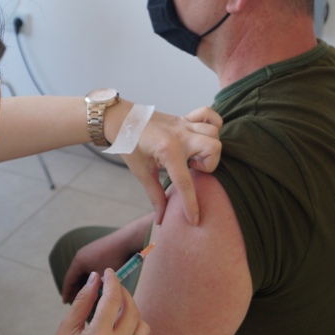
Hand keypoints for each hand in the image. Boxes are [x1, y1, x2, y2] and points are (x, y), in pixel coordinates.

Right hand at [0, 270, 149, 334]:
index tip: (108, 272)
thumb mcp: (65, 329)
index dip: (112, 282)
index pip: (112, 300)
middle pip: (131, 310)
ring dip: (132, 310)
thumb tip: (95, 279)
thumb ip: (83, 302)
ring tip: (116, 306)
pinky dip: (133, 327)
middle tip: (112, 285)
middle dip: (123, 293)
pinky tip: (118, 323)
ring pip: (141, 325)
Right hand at [60, 222, 149, 303]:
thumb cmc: (115, 259)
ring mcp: (90, 251)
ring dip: (85, 283)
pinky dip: (92, 277)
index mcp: (79, 261)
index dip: (67, 293)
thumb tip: (93, 301)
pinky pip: (90, 266)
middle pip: (75, 276)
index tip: (65, 303)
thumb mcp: (104, 279)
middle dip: (76, 289)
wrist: (129, 239)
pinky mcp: (98, 250)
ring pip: (84, 271)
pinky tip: (98, 284)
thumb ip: (97, 290)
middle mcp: (81, 255)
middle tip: (77, 302)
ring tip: (88, 295)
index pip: (69, 280)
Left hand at [123, 106, 221, 224]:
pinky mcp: (185, 117)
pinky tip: (201, 136)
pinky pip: (209, 114)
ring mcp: (184, 124)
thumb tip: (160, 218)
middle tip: (191, 168)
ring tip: (193, 154)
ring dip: (209, 147)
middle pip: (213, 148)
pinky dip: (212, 123)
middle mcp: (180, 135)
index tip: (194, 219)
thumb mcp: (141, 172)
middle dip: (208, 164)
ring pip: (214, 133)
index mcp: (168, 151)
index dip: (191, 204)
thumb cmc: (130, 145)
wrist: (121, 119)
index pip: (185, 182)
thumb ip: (154, 195)